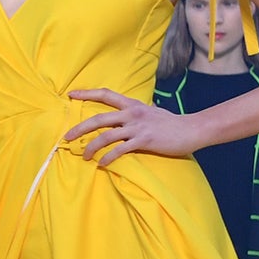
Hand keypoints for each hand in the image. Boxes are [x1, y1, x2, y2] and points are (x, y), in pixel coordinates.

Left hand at [65, 89, 203, 165]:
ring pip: (106, 136)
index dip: (87, 93)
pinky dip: (108, 158)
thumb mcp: (150, 112)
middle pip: (98, 119)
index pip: (106, 95)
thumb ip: (134, 113)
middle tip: (66, 137)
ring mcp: (137, 127)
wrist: (192, 130)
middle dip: (79, 129)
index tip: (71, 94)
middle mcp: (132, 114)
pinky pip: (120, 150)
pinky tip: (102, 164)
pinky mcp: (144, 141)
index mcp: (132, 105)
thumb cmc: (170, 123)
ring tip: (84, 156)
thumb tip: (123, 115)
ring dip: (91, 148)